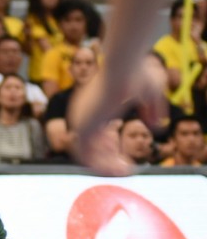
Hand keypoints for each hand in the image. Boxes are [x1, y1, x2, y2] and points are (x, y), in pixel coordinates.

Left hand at [67, 58, 166, 175]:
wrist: (122, 66)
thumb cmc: (136, 74)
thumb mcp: (149, 93)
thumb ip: (152, 110)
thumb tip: (158, 127)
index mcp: (92, 105)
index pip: (93, 133)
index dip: (106, 146)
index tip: (120, 154)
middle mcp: (82, 114)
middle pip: (88, 145)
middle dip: (106, 159)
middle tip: (125, 168)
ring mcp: (80, 121)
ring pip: (86, 154)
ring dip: (105, 166)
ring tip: (124, 172)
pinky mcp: (82, 127)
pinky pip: (85, 156)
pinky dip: (101, 165)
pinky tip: (120, 169)